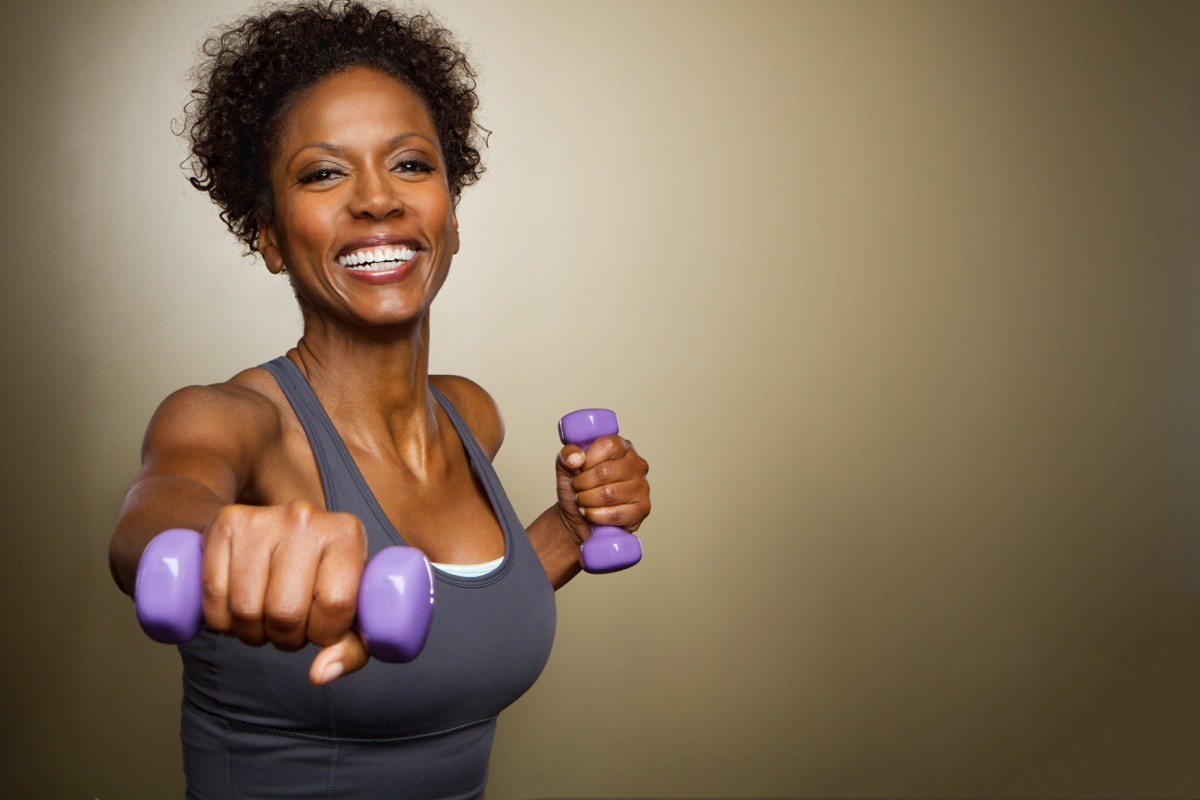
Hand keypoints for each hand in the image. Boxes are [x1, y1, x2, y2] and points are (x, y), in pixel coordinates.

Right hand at [201, 500, 369, 684]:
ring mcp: (262, 519)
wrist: (286, 527)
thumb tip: (319, 674)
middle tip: (288, 628)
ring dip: (251, 632)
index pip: (335, 604)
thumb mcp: (352, 606)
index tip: (320, 628)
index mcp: (347, 534)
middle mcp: (305, 519)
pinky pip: (212, 594)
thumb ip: (351, 648)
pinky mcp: (225, 523)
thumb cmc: (323, 574)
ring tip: (264, 619)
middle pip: (285, 611)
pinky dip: (221, 620)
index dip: (323, 633)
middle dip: (285, 638)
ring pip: (245, 608)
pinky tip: (236, 611)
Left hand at [556, 435, 650, 541]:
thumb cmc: (577, 488)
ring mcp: (643, 487)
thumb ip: (567, 454)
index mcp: (622, 446)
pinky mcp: (643, 509)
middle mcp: (637, 464)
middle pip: (606, 471)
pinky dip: (596, 515)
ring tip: (582, 500)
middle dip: (583, 483)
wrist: (577, 517)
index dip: (588, 459)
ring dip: (587, 500)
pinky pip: (616, 514)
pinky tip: (591, 513)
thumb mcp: (566, 466)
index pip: (608, 445)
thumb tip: (576, 458)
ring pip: (609, 494)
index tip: (579, 468)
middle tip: (577, 487)